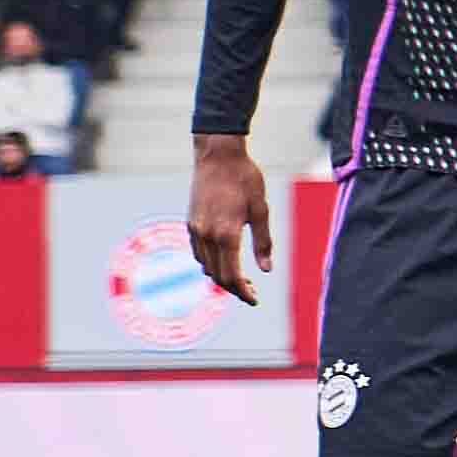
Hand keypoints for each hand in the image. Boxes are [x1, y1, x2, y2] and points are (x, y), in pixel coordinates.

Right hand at [185, 134, 270, 301]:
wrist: (218, 156)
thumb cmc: (246, 180)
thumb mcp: (262, 210)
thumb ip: (263, 242)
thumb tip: (266, 269)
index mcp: (227, 234)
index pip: (231, 275)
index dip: (243, 292)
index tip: (255, 300)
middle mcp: (206, 235)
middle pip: (217, 275)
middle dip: (234, 288)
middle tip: (252, 291)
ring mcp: (195, 229)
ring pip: (205, 266)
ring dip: (221, 276)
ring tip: (242, 278)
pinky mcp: (190, 223)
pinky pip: (198, 253)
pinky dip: (210, 263)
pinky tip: (226, 260)